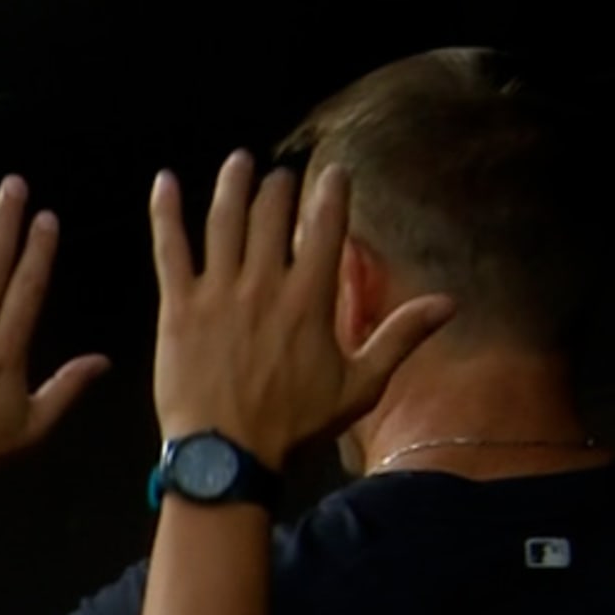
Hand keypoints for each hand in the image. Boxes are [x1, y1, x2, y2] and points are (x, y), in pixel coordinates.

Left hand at [149, 154, 453, 464]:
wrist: (226, 453)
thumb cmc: (293, 425)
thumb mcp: (359, 385)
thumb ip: (401, 337)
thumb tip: (450, 303)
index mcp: (310, 300)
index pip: (325, 229)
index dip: (331, 194)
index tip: (333, 172)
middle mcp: (264, 286)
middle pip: (271, 217)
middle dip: (277, 188)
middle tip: (278, 175)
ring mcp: (218, 293)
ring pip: (224, 222)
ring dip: (232, 185)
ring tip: (238, 161)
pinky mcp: (178, 307)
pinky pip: (170, 249)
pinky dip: (166, 212)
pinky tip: (164, 182)